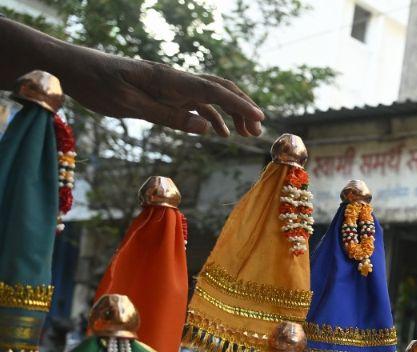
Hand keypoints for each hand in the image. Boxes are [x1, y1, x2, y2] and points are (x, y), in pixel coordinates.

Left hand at [58, 47, 263, 136]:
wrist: (74, 69)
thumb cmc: (98, 86)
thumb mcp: (130, 106)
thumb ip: (169, 116)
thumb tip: (207, 128)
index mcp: (169, 79)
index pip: (213, 91)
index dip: (239, 104)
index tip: (260, 118)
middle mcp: (175, 79)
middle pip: (219, 88)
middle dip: (242, 107)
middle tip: (258, 130)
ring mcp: (171, 85)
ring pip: (210, 95)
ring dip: (230, 113)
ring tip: (246, 134)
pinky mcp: (163, 92)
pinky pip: (194, 103)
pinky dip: (211, 116)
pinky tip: (218, 133)